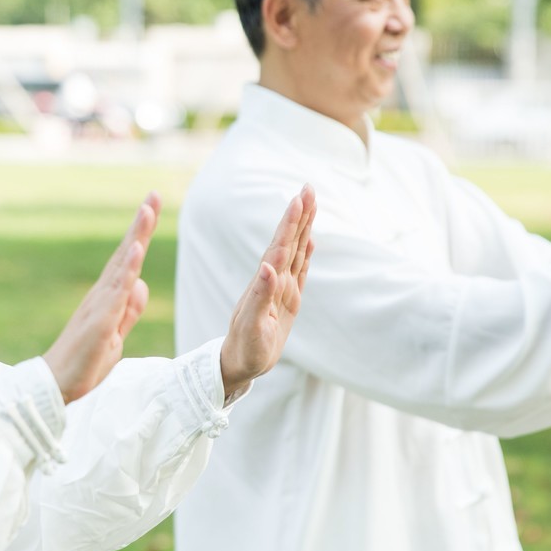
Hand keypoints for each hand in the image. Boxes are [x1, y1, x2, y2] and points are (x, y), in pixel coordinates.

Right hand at [43, 193, 158, 403]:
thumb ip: (130, 311)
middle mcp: (102, 294)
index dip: (141, 234)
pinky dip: (127, 270)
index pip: (128, 260)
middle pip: (126, 253)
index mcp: (108, 298)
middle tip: (153, 194)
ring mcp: (100, 306)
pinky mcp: (99, 322)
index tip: (152, 207)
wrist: (57, 386)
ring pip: (121, 266)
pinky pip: (116, 293)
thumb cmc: (83, 362)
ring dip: (135, 237)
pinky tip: (136, 251)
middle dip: (141, 224)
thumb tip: (142, 284)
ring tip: (148, 210)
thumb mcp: (116, 334)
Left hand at [219, 186, 315, 400]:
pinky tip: (309, 240)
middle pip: (289, 241)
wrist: (240, 364)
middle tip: (308, 187)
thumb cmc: (245, 348)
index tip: (298, 198)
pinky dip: (305, 253)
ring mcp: (281, 288)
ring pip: (295, 251)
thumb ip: (260, 296)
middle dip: (299, 215)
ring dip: (303, 227)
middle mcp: (273, 280)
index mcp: (265, 283)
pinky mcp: (287, 300)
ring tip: (310, 203)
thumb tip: (268, 267)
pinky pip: (299, 271)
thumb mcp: (252, 325)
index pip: (280, 246)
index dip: (290, 223)